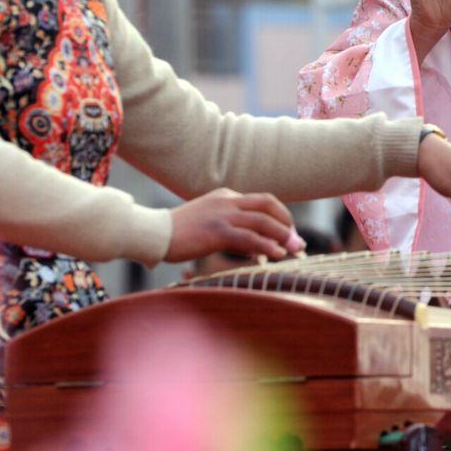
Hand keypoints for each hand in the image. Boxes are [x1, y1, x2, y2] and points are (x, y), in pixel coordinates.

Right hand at [167, 188, 301, 263]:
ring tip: (294, 249)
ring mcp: (222, 215)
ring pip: (263, 221)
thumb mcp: (208, 222)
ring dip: (282, 235)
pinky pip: (249, 238)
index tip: (288, 231)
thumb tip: (254, 247)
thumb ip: (231, 229)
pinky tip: (277, 255)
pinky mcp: (217, 232)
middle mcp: (227, 201)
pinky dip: (267, 246)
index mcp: (226, 196)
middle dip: (286, 221)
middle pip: (268, 204)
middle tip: (297, 239)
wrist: (153, 232)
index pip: (262, 200)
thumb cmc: (179, 233)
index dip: (280, 215)